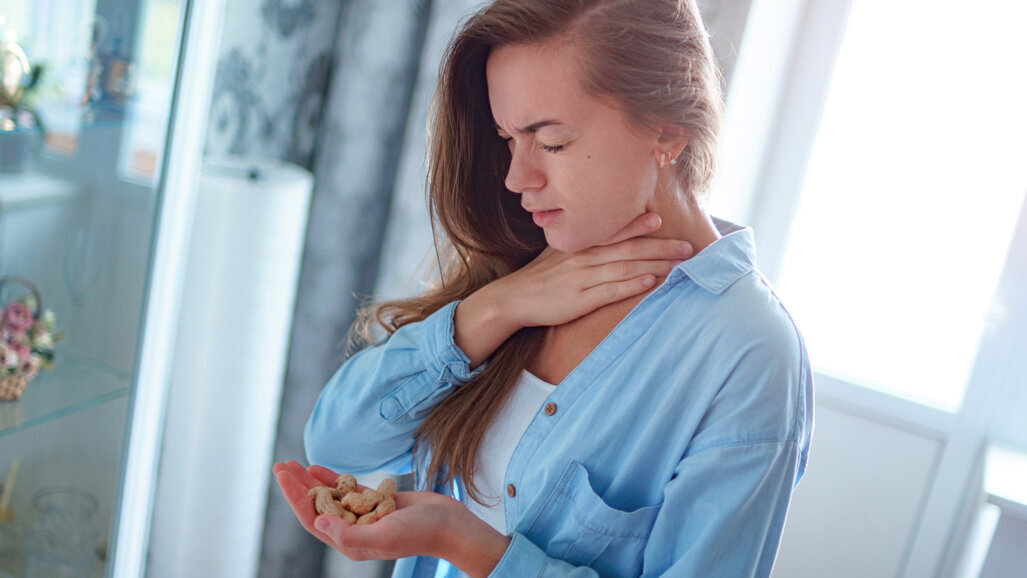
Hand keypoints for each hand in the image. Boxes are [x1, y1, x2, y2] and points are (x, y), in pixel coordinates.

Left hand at [273, 462, 508, 574]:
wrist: (450, 525)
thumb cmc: (420, 533)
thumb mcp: (384, 536)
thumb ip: (349, 535)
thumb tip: (318, 522)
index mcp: (350, 543)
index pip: (313, 519)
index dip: (295, 497)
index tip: (283, 476)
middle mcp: (353, 530)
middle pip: (317, 506)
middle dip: (297, 486)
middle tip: (280, 465)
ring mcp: (365, 516)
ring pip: (330, 496)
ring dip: (311, 481)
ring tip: (294, 463)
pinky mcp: (377, 502)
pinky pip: (348, 490)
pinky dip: (333, 478)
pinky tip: (319, 467)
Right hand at [495, 212, 692, 327]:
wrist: (513, 299)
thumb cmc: (540, 277)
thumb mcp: (557, 253)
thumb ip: (581, 245)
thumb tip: (605, 238)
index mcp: (579, 245)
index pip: (612, 231)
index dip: (637, 225)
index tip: (660, 219)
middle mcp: (582, 257)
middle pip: (627, 249)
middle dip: (660, 247)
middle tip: (688, 246)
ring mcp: (581, 278)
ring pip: (624, 268)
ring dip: (655, 266)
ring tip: (680, 265)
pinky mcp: (579, 300)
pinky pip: (610, 291)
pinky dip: (632, 286)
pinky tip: (651, 284)